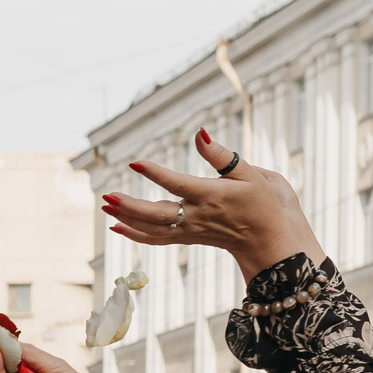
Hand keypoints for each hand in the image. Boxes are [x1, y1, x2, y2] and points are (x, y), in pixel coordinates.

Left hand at [106, 128, 324, 285]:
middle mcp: (196, 216)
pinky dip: (135, 235)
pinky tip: (116, 227)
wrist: (267, 240)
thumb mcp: (248, 174)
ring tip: (105, 206)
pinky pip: (156, 240)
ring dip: (126, 218)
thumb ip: (221, 155)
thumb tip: (200, 133)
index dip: (156, 174)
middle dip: (130, 206)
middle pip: (156, 214)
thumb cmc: (260, 203)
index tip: (135, 163)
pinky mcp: (186, 239)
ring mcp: (189, 231)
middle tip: (107, 196)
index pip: (177, 185)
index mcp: (211, 196)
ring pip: (152, 229)